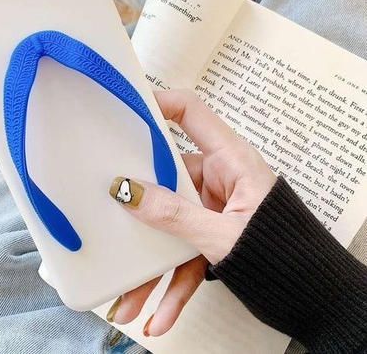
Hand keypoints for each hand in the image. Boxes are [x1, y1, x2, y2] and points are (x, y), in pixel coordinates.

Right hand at [107, 89, 275, 335]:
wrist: (317, 297)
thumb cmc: (286, 254)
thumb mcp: (225, 236)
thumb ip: (175, 215)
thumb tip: (128, 191)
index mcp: (230, 160)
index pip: (191, 113)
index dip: (160, 103)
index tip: (122, 108)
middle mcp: (218, 179)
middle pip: (166, 179)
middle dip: (137, 209)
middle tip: (102, 213)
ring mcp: (213, 209)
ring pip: (170, 226)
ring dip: (150, 267)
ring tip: (126, 300)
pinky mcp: (212, 236)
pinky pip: (184, 256)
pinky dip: (172, 285)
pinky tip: (158, 317)